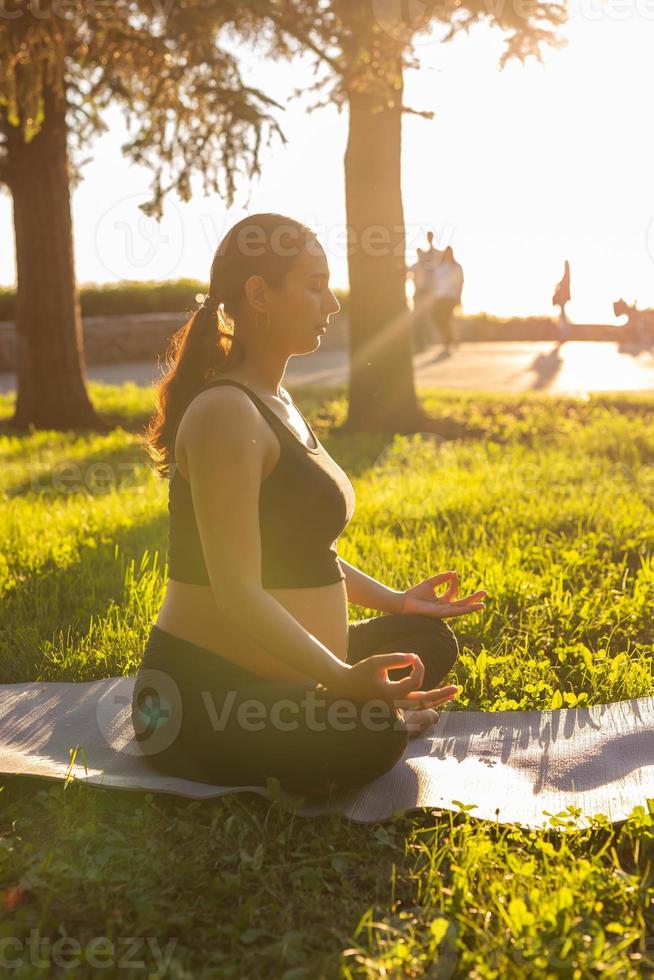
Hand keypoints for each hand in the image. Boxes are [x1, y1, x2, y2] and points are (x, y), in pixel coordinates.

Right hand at [327, 652, 459, 708]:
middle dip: (442, 694)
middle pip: (425, 702)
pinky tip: (438, 697)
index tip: (414, 657)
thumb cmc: (360, 672)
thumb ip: (395, 659)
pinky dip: (428, 702)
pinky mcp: (396, 706)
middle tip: (457, 688)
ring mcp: (396, 708)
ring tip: (452, 693)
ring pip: (422, 707)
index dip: (418, 666)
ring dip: (438, 699)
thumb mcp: (376, 661)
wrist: (346, 686)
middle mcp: (395, 704)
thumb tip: (414, 657)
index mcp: (391, 694)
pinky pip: (416, 707)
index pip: (415, 681)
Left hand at [398, 571, 485, 619]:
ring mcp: (442, 612)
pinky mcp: (439, 614)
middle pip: (462, 603)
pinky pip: (453, 612)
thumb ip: (441, 578)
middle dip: (473, 599)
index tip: (454, 574)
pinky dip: (462, 610)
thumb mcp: (430, 583)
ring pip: (460, 610)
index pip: (454, 592)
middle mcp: (444, 607)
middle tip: (485, 593)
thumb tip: (454, 573)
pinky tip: (470, 608)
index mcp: (442, 601)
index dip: (455, 582)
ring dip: (472, 607)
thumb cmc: (414, 594)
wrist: (403, 603)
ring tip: (482, 605)